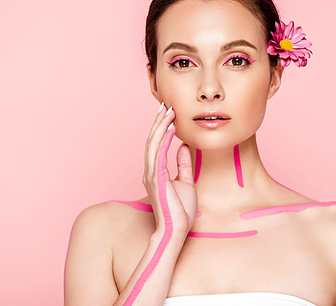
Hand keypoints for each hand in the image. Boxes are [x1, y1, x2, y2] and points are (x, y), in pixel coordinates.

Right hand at [143, 104, 197, 235]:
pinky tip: (171, 129)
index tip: (169, 113)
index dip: (162, 128)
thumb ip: (183, 164)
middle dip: (159, 122)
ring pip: (153, 144)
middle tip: (166, 105)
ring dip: (161, 126)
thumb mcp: (185, 182)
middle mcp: (150, 171)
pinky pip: (159, 155)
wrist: (176, 230)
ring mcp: (151, 175)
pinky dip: (164, 140)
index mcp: (155, 172)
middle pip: (152, 140)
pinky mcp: (156, 179)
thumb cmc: (180, 210)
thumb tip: (185, 146)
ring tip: (169, 111)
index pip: (156, 144)